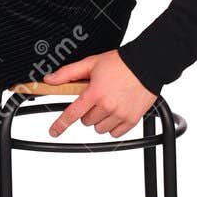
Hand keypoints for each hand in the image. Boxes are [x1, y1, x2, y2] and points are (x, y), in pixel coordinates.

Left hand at [42, 51, 156, 137]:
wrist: (147, 64)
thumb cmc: (120, 63)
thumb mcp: (91, 63)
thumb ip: (68, 73)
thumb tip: (50, 79)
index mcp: (95, 92)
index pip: (72, 113)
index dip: (60, 124)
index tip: (54, 131)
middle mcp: (107, 105)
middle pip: (86, 121)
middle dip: (87, 112)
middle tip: (96, 99)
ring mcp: (120, 114)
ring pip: (100, 128)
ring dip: (100, 120)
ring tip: (107, 104)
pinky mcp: (132, 119)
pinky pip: (115, 133)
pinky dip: (113, 126)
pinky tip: (116, 112)